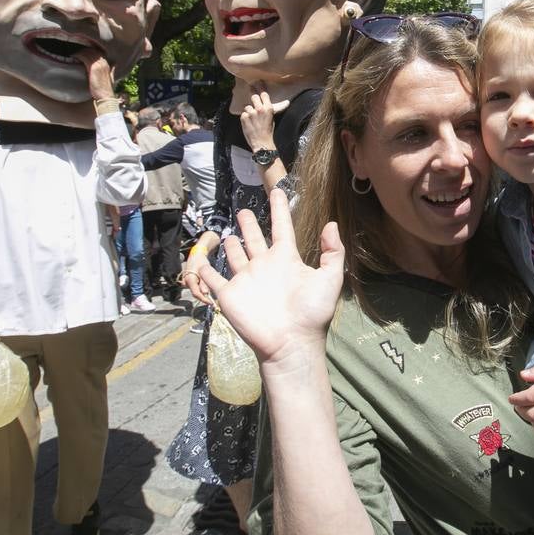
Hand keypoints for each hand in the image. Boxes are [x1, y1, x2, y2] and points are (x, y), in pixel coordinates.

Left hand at [76, 49, 115, 101]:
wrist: (105, 96)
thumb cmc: (106, 89)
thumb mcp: (111, 77)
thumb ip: (112, 70)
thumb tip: (115, 64)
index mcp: (107, 64)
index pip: (98, 53)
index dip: (90, 51)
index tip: (83, 53)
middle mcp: (103, 63)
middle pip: (92, 51)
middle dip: (84, 51)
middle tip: (77, 52)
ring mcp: (98, 65)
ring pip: (88, 53)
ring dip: (80, 52)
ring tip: (73, 54)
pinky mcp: (92, 68)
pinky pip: (84, 58)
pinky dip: (78, 56)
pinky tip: (73, 57)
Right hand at [182, 233, 219, 305]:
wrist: (196, 255)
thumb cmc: (201, 261)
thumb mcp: (204, 271)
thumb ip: (204, 282)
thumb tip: (205, 293)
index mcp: (189, 279)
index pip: (196, 293)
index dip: (203, 299)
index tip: (211, 303)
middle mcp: (186, 282)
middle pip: (196, 294)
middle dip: (204, 298)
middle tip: (213, 302)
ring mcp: (187, 283)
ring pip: (196, 292)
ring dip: (203, 295)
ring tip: (212, 298)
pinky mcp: (189, 282)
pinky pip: (196, 289)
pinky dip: (201, 291)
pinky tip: (208, 292)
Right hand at [197, 188, 345, 368]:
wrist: (290, 343)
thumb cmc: (312, 313)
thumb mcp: (330, 279)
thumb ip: (333, 252)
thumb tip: (332, 224)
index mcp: (286, 259)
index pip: (281, 227)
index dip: (279, 209)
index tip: (277, 191)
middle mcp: (264, 266)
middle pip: (255, 239)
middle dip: (249, 225)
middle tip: (243, 211)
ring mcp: (246, 279)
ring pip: (235, 256)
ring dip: (232, 245)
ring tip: (229, 235)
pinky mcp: (229, 294)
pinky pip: (213, 279)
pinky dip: (204, 271)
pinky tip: (200, 263)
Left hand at [239, 83, 289, 152]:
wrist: (262, 142)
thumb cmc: (269, 131)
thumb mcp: (272, 118)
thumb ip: (269, 109)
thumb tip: (276, 103)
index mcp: (268, 108)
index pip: (264, 94)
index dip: (260, 87)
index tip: (258, 82)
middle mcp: (259, 109)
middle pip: (254, 96)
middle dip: (252, 93)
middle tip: (250, 88)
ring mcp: (251, 113)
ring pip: (247, 106)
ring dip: (249, 110)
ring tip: (252, 118)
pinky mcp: (244, 117)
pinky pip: (243, 114)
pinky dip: (245, 117)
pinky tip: (248, 123)